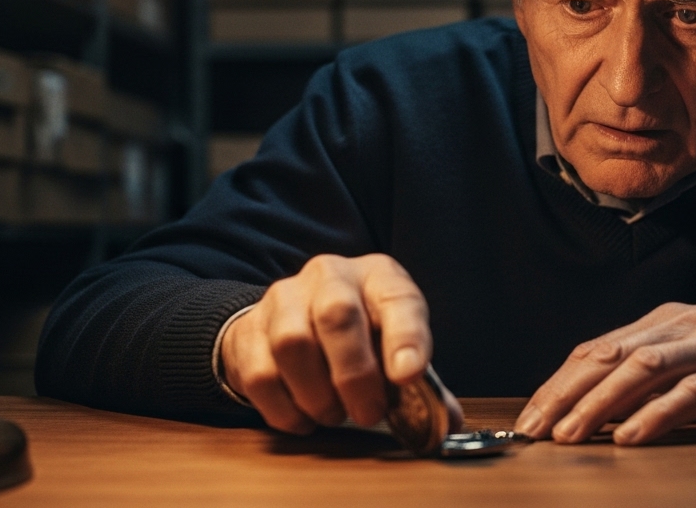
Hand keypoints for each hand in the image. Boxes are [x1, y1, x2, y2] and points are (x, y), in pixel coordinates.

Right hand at [221, 253, 462, 434]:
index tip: (409, 376)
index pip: (397, 297)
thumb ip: (421, 384)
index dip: (406, 336)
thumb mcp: (394, 346)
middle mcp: (329, 276)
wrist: (288, 321)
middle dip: (355, 374)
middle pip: (337, 314)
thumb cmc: (356, 337)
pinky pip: (261, 375)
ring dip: (318, 394)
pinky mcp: (248, 331)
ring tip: (335, 413)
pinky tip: (305, 417)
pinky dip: (287, 409)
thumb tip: (448, 420)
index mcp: (377, 276)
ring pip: (293, 343)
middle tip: (369, 414)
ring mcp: (283, 299)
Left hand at [513, 303, 695, 445]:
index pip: (598, 349)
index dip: (559, 383)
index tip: (531, 417)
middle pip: (611, 356)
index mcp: (668, 321)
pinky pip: (695, 392)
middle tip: (535, 431)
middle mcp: (687, 325)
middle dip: (566, 395)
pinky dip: (659, 414)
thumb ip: (654, 375)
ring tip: (571, 435)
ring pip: (644, 370)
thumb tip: (597, 409)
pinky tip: (632, 436)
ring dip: (601, 405)